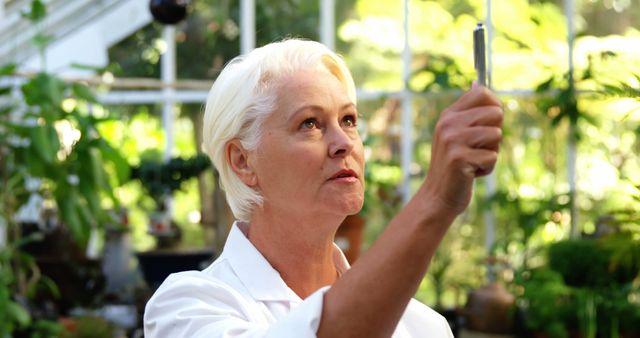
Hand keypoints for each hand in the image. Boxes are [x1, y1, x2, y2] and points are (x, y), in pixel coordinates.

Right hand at [421, 83, 502, 215]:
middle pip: (496, 113)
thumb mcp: (456, 133)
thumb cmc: (454, 165)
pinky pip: (492, 157)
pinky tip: (471, 173)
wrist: (438, 196)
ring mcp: (452, 140)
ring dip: (491, 153)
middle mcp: (448, 124)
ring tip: (474, 161)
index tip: (491, 122)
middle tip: (478, 148)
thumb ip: (469, 111)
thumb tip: (477, 82)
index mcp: (449, 115)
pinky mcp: (459, 158)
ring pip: (497, 135)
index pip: (481, 92)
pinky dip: (487, 169)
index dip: (495, 106)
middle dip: (495, 133)